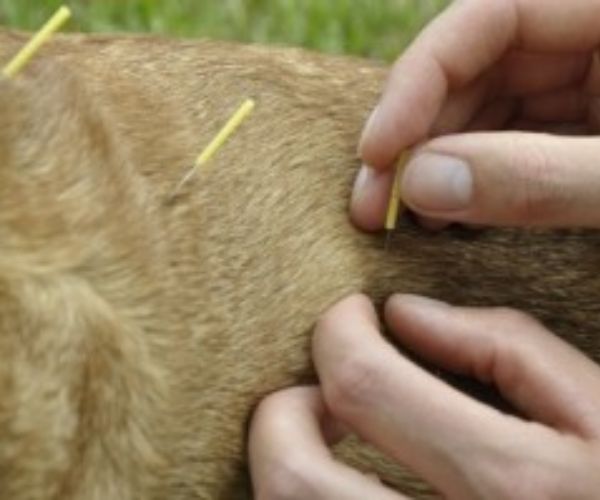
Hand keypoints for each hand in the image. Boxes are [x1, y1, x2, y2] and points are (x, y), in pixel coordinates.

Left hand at [249, 294, 599, 498]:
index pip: (363, 384)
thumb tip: (406, 315)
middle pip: (294, 478)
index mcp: (514, 487)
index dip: (338, 331)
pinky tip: (353, 484)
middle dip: (284, 413)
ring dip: (288, 463)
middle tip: (324, 388)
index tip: (352, 315)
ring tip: (332, 436)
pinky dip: (316, 499)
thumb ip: (504, 349)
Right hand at [352, 0, 599, 229]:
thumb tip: (419, 184)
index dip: (418, 79)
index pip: (492, 15)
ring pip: (486, 110)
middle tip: (373, 203)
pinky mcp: (583, 130)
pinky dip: (473, 179)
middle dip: (418, 138)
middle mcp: (591, 39)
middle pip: (477, 69)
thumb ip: (537, 176)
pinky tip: (445, 212)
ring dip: (436, 164)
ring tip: (406, 216)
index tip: (377, 150)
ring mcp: (589, 86)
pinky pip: (512, 143)